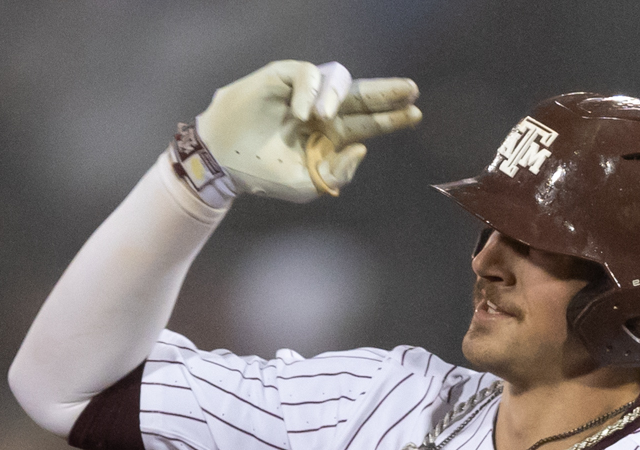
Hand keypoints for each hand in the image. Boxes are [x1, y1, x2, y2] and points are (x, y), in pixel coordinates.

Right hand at [195, 60, 420, 201]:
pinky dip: (310, 93)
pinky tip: (304, 114)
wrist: (224, 162)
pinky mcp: (284, 77)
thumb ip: (337, 174)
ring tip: (324, 118)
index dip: (391, 118)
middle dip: (386, 93)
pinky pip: (308, 75)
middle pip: (361, 97)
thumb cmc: (263, 175)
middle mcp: (321, 111)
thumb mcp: (307, 185)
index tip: (416, 113)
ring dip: (339, 97)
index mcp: (329, 136)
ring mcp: (304, 93)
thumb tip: (361, 149)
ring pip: (338, 82)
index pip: (367, 123)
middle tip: (410, 90)